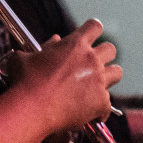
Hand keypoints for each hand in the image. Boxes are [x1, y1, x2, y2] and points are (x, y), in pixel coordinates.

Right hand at [2, 19, 122, 134]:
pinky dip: (100, 110)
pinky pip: (108, 104)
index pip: (95, 27)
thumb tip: (54, 41)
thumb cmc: (24, 81)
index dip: (93, 31)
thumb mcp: (26, 57)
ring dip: (108, 78)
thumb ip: (43, 47)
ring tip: (96, 87)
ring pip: (117, 73)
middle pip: (111, 49)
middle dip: (104, 55)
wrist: (30, 108)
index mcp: (75, 44)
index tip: (90, 37)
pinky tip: (91, 115)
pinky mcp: (101, 102)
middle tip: (92, 65)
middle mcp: (91, 59)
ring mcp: (98, 80)